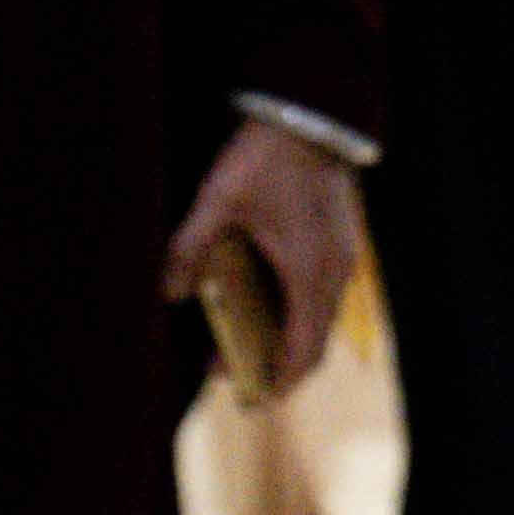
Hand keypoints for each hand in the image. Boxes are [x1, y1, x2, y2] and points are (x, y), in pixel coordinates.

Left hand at [164, 116, 368, 393]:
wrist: (311, 114)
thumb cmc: (266, 158)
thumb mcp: (218, 200)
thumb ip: (191, 247)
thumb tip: (170, 292)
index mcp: (308, 272)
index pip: (301, 349)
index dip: (278, 381)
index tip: (254, 401)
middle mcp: (333, 272)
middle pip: (315, 342)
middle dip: (280, 367)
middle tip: (239, 379)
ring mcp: (343, 257)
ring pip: (321, 318)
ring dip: (289, 339)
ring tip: (244, 343)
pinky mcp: (341, 241)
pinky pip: (324, 295)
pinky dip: (299, 313)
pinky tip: (267, 303)